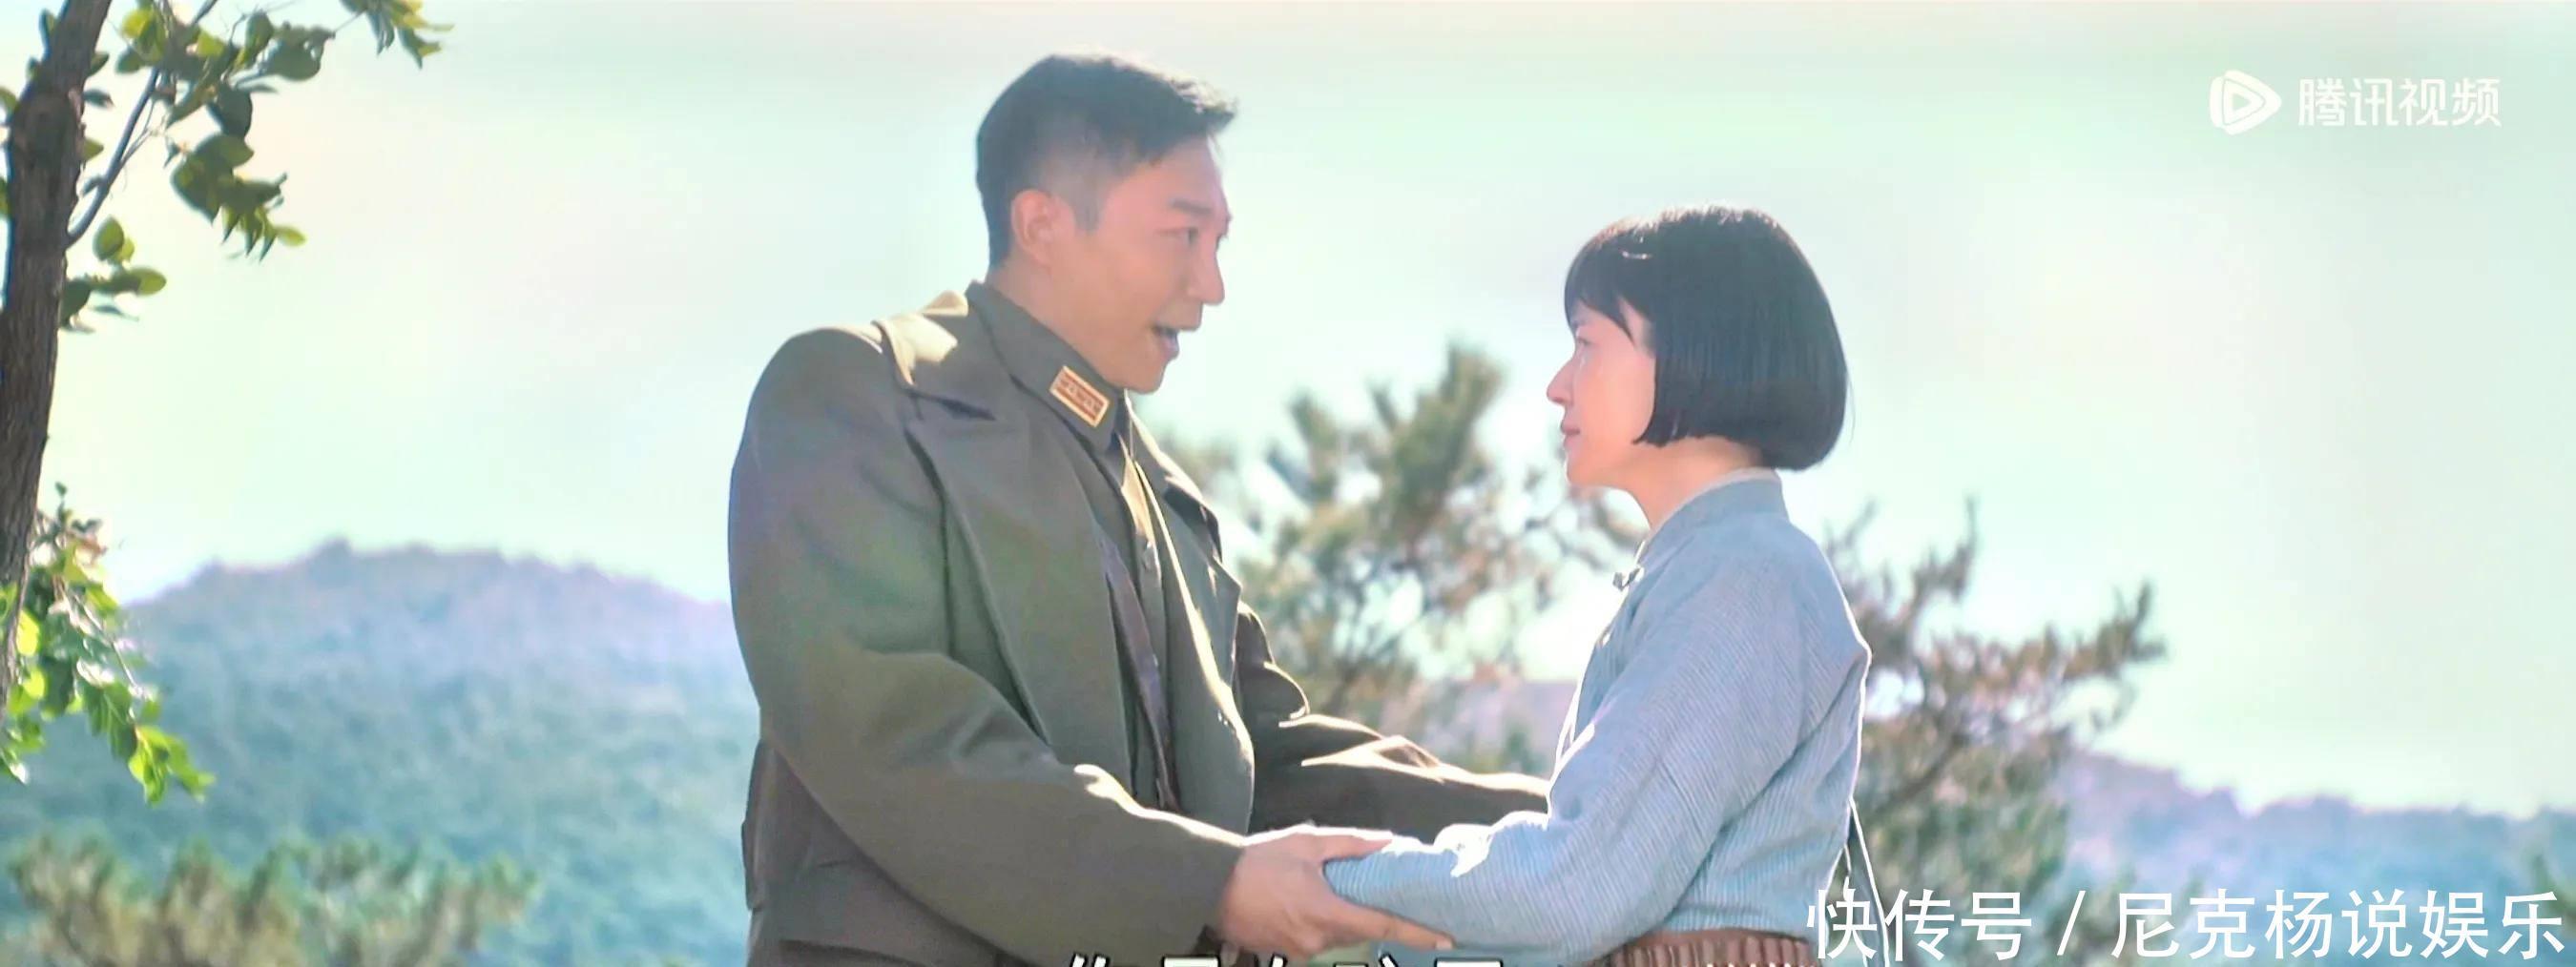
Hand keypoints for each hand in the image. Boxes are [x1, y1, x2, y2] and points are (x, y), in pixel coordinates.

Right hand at [1214, 825, 1452, 960]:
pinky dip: (1319, 921)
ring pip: (1336, 935)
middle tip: (1373, 891)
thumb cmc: (1257, 860)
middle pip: (1360, 931)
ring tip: (1317, 888)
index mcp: (1327, 911)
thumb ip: (1352, 845)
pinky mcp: (1284, 952)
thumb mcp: (1307, 842)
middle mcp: (1317, 938)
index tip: (1446, 939)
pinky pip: (1314, 939)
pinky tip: (1300, 899)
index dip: (1417, 933)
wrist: (1208, 885)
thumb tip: (1391, 842)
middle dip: (1369, 914)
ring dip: (1340, 915)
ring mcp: (1299, 950)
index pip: (1382, 926)